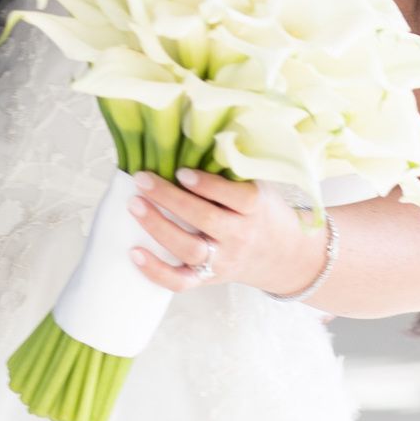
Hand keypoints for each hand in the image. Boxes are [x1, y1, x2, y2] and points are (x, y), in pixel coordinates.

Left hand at [129, 170, 328, 299]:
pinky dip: (156, 271)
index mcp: (256, 210)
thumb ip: (231, 171)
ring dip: (158, 227)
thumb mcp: (259, 186)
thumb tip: (191, 138)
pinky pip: (181, 282)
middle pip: (206, 220)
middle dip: (171, 199)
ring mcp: (223, 261)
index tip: (181, 170)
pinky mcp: (208, 279)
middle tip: (142, 179)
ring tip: (134, 204)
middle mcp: (240, 237)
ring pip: (190, 250)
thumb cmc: (263, 212)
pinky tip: (135, 252)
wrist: (284, 257)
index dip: (208, 185)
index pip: (237, 198)